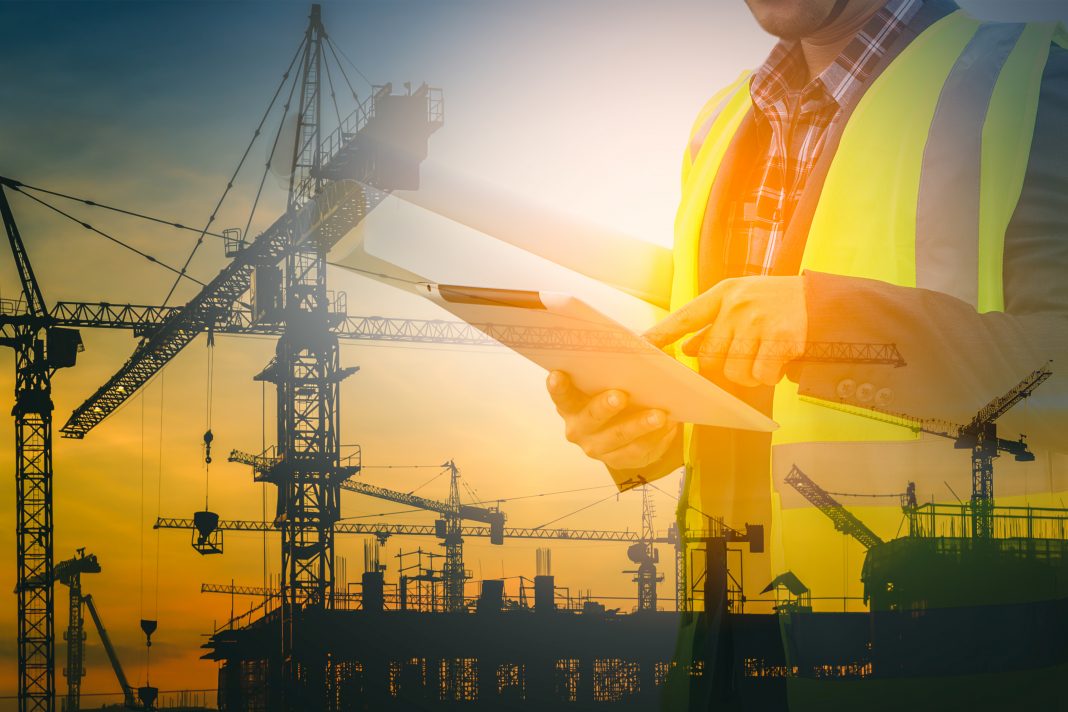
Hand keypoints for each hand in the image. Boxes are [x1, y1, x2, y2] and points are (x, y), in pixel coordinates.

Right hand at [546, 371, 679, 470]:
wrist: (622, 428)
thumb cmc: (613, 392)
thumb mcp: (610, 378)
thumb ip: (619, 364)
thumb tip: (647, 346)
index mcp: (570, 405)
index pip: (561, 395)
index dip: (558, 387)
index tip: (558, 374)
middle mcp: (578, 429)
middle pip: (591, 418)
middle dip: (605, 407)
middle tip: (621, 396)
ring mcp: (598, 448)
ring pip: (619, 437)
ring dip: (639, 426)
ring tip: (659, 415)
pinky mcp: (618, 461)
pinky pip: (638, 452)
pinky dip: (656, 438)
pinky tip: (669, 425)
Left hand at [644, 276, 807, 386]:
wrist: (825, 299)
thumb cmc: (777, 303)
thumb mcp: (742, 302)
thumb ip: (713, 324)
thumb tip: (685, 347)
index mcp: (724, 294)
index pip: (684, 317)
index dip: (660, 334)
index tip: (640, 347)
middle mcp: (737, 305)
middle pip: (708, 356)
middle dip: (722, 368)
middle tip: (744, 360)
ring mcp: (758, 321)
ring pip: (734, 370)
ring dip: (749, 374)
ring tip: (764, 359)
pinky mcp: (781, 338)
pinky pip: (762, 375)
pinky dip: (770, 376)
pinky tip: (780, 361)